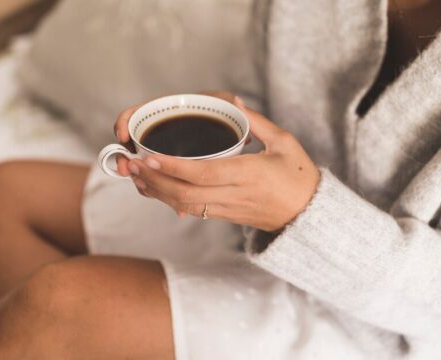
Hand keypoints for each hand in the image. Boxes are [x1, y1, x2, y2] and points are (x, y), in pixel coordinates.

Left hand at [123, 94, 319, 231]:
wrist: (308, 215)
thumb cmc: (299, 176)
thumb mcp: (285, 143)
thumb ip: (257, 122)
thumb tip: (233, 103)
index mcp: (249, 176)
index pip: (205, 174)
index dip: (175, 167)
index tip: (151, 156)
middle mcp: (234, 195)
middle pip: (186, 193)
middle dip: (155, 180)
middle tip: (131, 163)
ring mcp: (227, 209)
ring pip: (184, 204)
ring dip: (156, 191)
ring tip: (134, 174)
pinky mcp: (223, 215)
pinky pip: (191, 210)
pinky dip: (168, 199)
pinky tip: (152, 187)